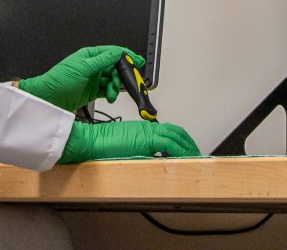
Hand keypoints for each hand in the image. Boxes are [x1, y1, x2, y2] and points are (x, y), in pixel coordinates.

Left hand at [18, 46, 142, 111]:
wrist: (48, 98)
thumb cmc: (59, 80)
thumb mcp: (83, 68)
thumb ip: (102, 60)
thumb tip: (117, 53)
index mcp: (90, 55)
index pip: (112, 52)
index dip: (126, 56)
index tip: (137, 61)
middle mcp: (93, 66)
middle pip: (115, 67)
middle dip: (122, 75)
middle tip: (128, 81)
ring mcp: (93, 79)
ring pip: (112, 80)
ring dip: (115, 86)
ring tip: (111, 92)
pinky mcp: (93, 91)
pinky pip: (107, 90)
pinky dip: (111, 93)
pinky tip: (110, 96)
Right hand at [58, 120, 200, 163]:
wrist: (90, 141)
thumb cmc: (101, 143)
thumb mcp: (125, 145)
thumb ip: (140, 148)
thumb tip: (153, 158)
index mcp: (144, 129)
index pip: (169, 131)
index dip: (182, 139)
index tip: (188, 148)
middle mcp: (147, 128)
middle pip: (176, 132)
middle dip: (189, 142)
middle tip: (197, 152)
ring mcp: (146, 132)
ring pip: (175, 136)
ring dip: (187, 147)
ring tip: (195, 157)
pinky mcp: (144, 140)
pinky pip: (168, 144)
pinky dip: (179, 151)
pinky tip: (185, 159)